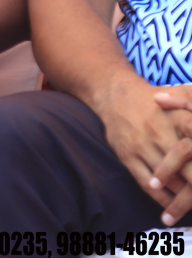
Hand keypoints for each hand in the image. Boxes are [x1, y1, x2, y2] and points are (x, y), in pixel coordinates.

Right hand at [98, 82, 191, 223]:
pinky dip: (163, 199)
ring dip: (185, 199)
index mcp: (180, 119)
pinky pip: (148, 185)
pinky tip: (173, 204)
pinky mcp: (127, 156)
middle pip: (190, 172)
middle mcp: (161, 133)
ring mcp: (142, 146)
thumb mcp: (183, 93)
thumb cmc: (156, 99)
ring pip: (170, 182)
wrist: (114, 95)